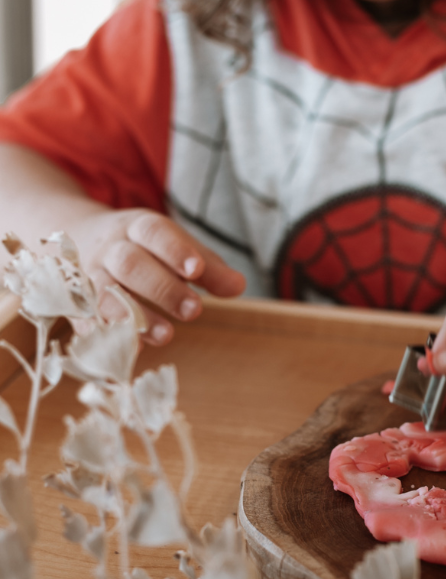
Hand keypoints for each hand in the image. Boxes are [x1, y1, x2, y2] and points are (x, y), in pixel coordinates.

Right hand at [73, 207, 245, 343]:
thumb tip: (238, 287)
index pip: (155, 232)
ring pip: (104, 292)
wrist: (75, 235)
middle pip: (131, 263)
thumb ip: (207, 268)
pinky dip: (103, 334)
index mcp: (138, 228)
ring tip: (166, 336)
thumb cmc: (144, 248)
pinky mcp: (76, 302)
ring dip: (134, 315)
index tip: (196, 269)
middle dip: (162, 288)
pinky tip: (128, 350)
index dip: (174, 250)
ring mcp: (89, 274)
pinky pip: (83, 317)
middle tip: (194, 311)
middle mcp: (111, 249)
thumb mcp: (175, 248)